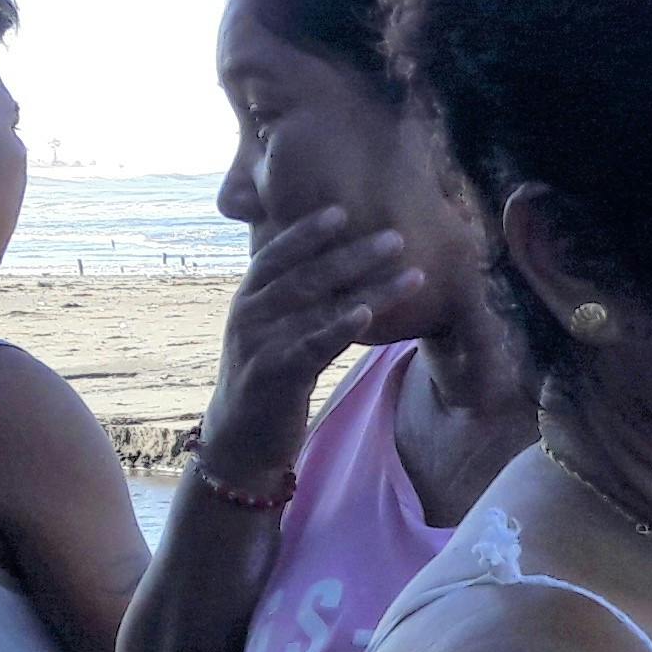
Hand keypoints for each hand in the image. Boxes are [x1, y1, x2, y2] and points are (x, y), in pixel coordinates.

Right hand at [193, 206, 417, 486]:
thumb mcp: (274, 332)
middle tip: (395, 237)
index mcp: (249, 298)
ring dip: (368, 288)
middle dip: (352, 253)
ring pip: (318, 307)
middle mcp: (249, 314)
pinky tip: (367, 312)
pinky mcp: (274, 375)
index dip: (307, 232)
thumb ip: (295, 302)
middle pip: (305, 275)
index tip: (342, 210)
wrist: (240, 440)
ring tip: (410, 273)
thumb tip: (338, 268)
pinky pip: (312, 345)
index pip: (276, 255)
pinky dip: (338, 327)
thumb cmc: (268, 379)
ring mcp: (259, 343)